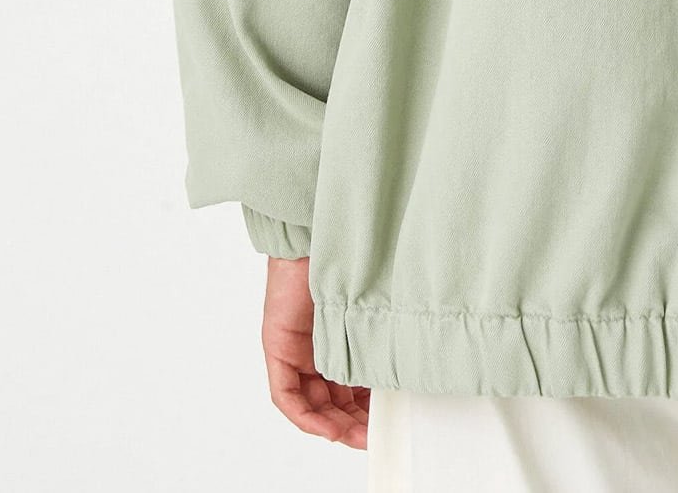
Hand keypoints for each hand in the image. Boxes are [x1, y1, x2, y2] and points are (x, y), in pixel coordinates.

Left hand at [261, 256, 369, 448]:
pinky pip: (287, 396)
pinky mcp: (277, 349)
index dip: (362, 410)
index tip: (382, 423)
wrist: (316, 239)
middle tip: (371, 438)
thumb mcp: (367, 312)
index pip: (346, 387)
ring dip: (332, 425)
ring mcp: (293, 351)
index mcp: (334, 341)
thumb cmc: (347, 262)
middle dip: (350, 424)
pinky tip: (328, 427)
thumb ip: (376, 341)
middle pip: (328, 401)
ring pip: (310, 403)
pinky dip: (306, 416)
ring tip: (356, 437)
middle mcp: (312, 350)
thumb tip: (400, 371)